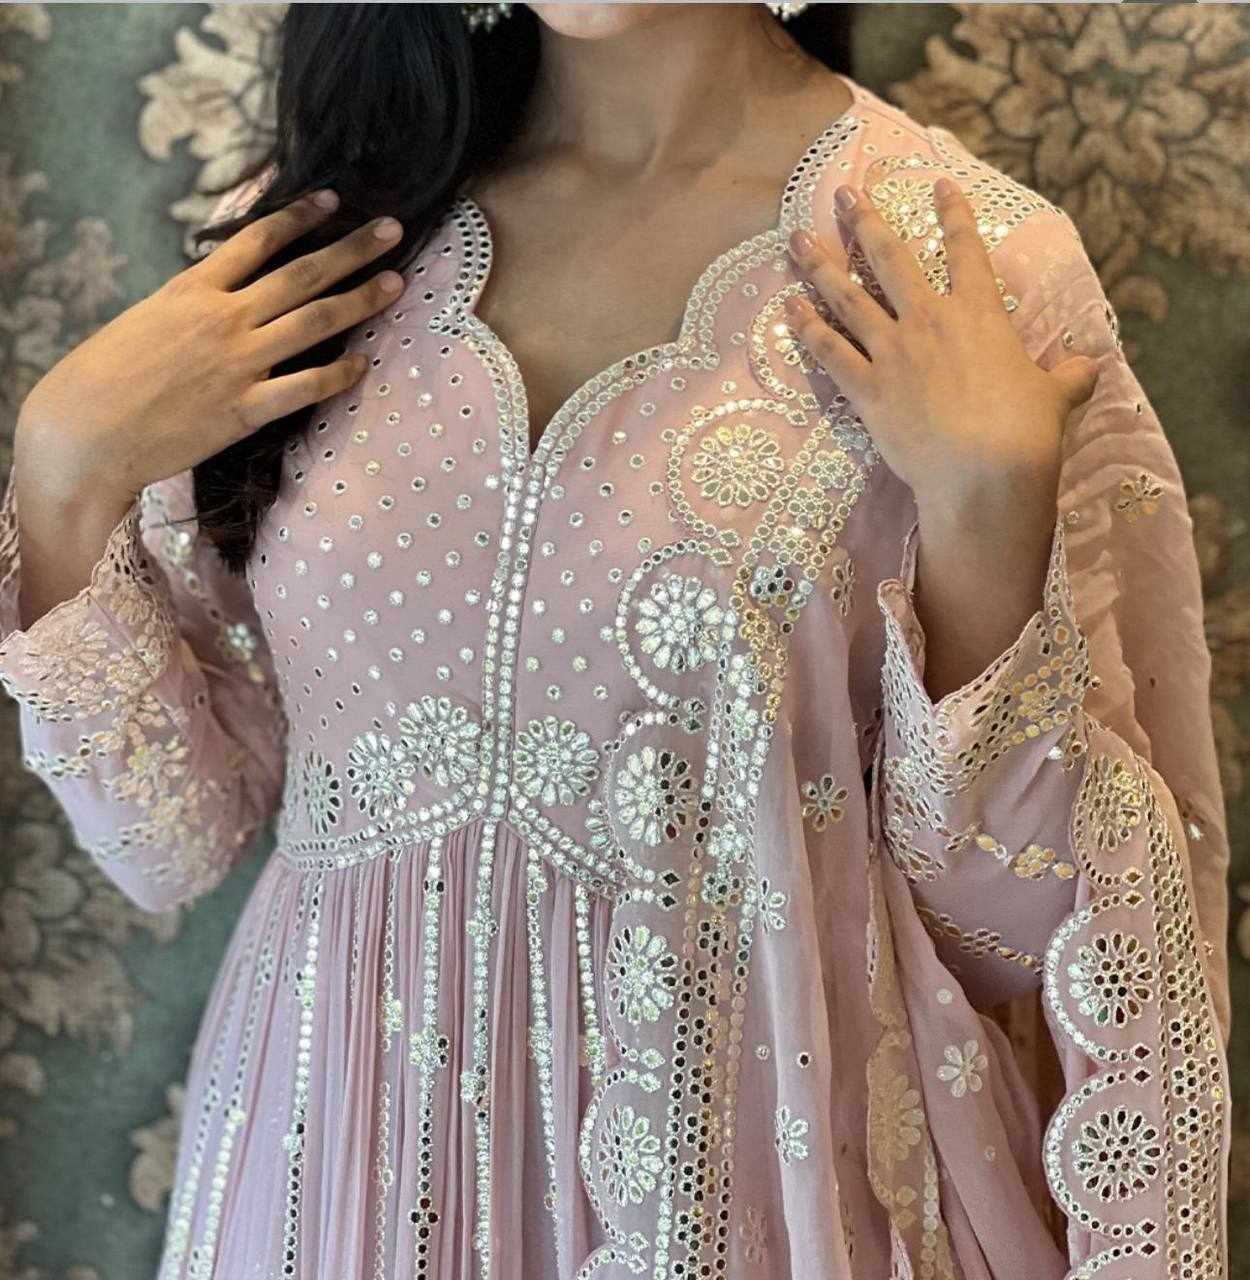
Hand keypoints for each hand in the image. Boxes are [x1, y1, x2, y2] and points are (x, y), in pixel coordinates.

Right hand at [15, 190, 406, 505]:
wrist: (85, 431)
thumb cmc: (104, 378)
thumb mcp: (146, 320)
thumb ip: (190, 306)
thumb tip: (220, 295)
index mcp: (193, 289)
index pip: (257, 240)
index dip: (299, 216)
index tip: (333, 200)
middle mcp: (224, 318)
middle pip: (303, 274)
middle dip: (352, 249)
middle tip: (392, 230)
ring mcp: (239, 362)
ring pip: (314, 321)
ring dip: (360, 299)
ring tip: (395, 282)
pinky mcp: (246, 409)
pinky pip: (306, 386)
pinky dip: (339, 373)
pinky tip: (365, 363)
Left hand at [783, 176, 1097, 520]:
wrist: (983, 472)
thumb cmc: (1025, 432)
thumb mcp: (1055, 397)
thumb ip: (1066, 376)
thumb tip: (1089, 366)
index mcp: (979, 314)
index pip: (966, 251)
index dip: (953, 213)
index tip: (938, 184)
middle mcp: (930, 321)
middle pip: (890, 259)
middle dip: (864, 221)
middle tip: (841, 193)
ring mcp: (893, 353)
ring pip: (848, 298)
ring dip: (820, 266)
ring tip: (795, 239)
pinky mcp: (866, 390)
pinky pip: (828, 351)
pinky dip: (806, 328)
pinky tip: (787, 308)